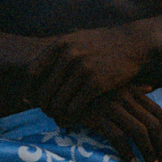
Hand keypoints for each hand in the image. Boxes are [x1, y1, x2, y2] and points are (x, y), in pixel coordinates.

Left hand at [26, 27, 148, 125]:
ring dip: (56, 115)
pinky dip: (70, 118)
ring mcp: (82, 69)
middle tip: (48, 113)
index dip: (29, 89)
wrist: (134, 43)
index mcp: (60, 45)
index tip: (28, 100)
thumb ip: (58, 53)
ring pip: (58, 102)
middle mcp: (68, 56)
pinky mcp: (96, 84)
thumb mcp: (78, 39)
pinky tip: (70, 122)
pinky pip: (74, 108)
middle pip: (44, 91)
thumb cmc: (104, 44)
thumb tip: (34, 69)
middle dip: (43, 106)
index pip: (33, 72)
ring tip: (59, 119)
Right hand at [79, 85, 161, 161]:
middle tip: (161, 160)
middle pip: (151, 124)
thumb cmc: (89, 91)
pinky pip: (118, 137)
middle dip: (159, 145)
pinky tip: (130, 161)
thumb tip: (151, 87)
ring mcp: (111, 106)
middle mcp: (124, 97)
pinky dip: (126, 151)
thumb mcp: (113, 85)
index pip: (156, 111)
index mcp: (131, 90)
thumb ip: (133, 87)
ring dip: (147, 151)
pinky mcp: (97, 117)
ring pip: (138, 132)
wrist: (61, 91)